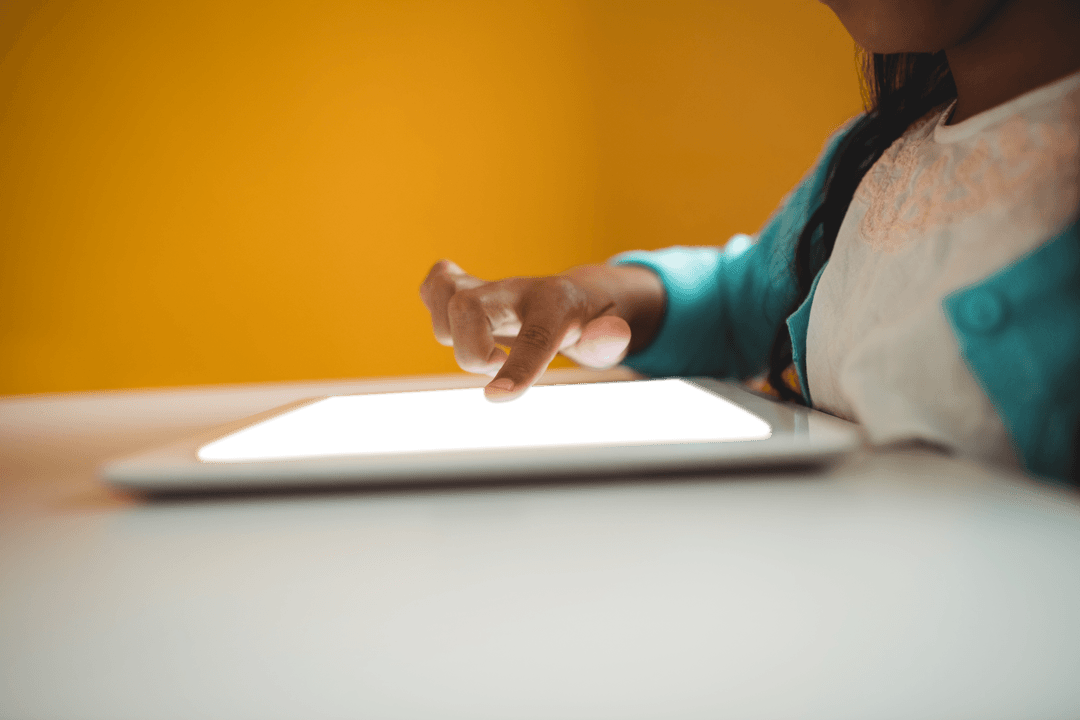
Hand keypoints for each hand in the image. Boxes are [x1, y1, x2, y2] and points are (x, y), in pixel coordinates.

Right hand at [419, 260, 660, 402]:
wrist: (576, 298)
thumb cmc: (592, 323)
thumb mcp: (612, 334)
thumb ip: (611, 337)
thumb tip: (611, 333)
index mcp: (556, 303)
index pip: (534, 335)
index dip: (516, 366)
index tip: (495, 396)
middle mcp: (515, 289)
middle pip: (467, 306)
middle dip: (472, 352)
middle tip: (499, 364)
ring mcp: (488, 286)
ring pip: (441, 295)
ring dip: (451, 335)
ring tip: (485, 349)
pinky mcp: (466, 290)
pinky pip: (432, 286)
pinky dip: (433, 307)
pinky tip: (462, 328)